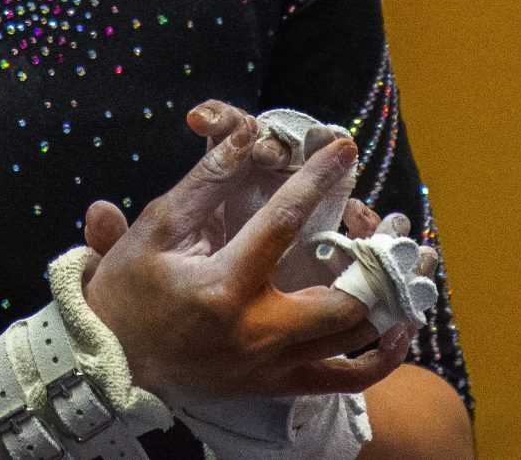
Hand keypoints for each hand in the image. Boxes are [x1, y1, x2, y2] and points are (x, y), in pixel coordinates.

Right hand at [77, 100, 406, 401]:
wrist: (111, 359)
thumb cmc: (129, 288)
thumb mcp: (156, 228)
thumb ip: (205, 183)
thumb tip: (244, 137)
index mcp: (225, 286)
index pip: (284, 223)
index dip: (318, 179)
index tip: (345, 148)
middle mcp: (257, 330)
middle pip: (344, 296)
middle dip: (379, 257)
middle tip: (397, 225)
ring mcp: (271, 364)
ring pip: (354, 338)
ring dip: (391, 302)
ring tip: (410, 267)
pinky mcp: (277, 384)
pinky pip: (345, 380)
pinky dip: (379, 358)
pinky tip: (398, 329)